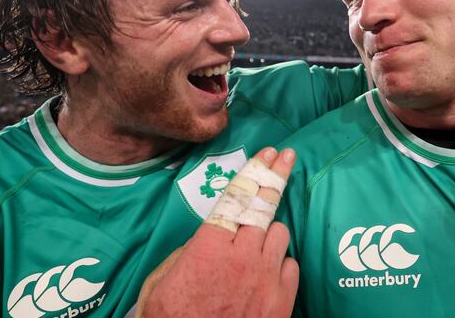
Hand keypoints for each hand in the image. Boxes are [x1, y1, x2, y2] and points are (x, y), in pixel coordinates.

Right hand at [136, 147, 298, 317]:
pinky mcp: (282, 300)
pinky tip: (268, 270)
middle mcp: (243, 255)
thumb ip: (190, 251)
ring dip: (270, 232)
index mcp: (210, 246)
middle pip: (266, 206)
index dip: (254, 171)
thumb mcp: (163, 280)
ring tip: (257, 241)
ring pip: (280, 234)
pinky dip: (281, 263)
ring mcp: (266, 277)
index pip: (237, 197)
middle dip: (276, 177)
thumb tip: (211, 236)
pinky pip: (291, 265)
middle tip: (286, 157)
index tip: (267, 154)